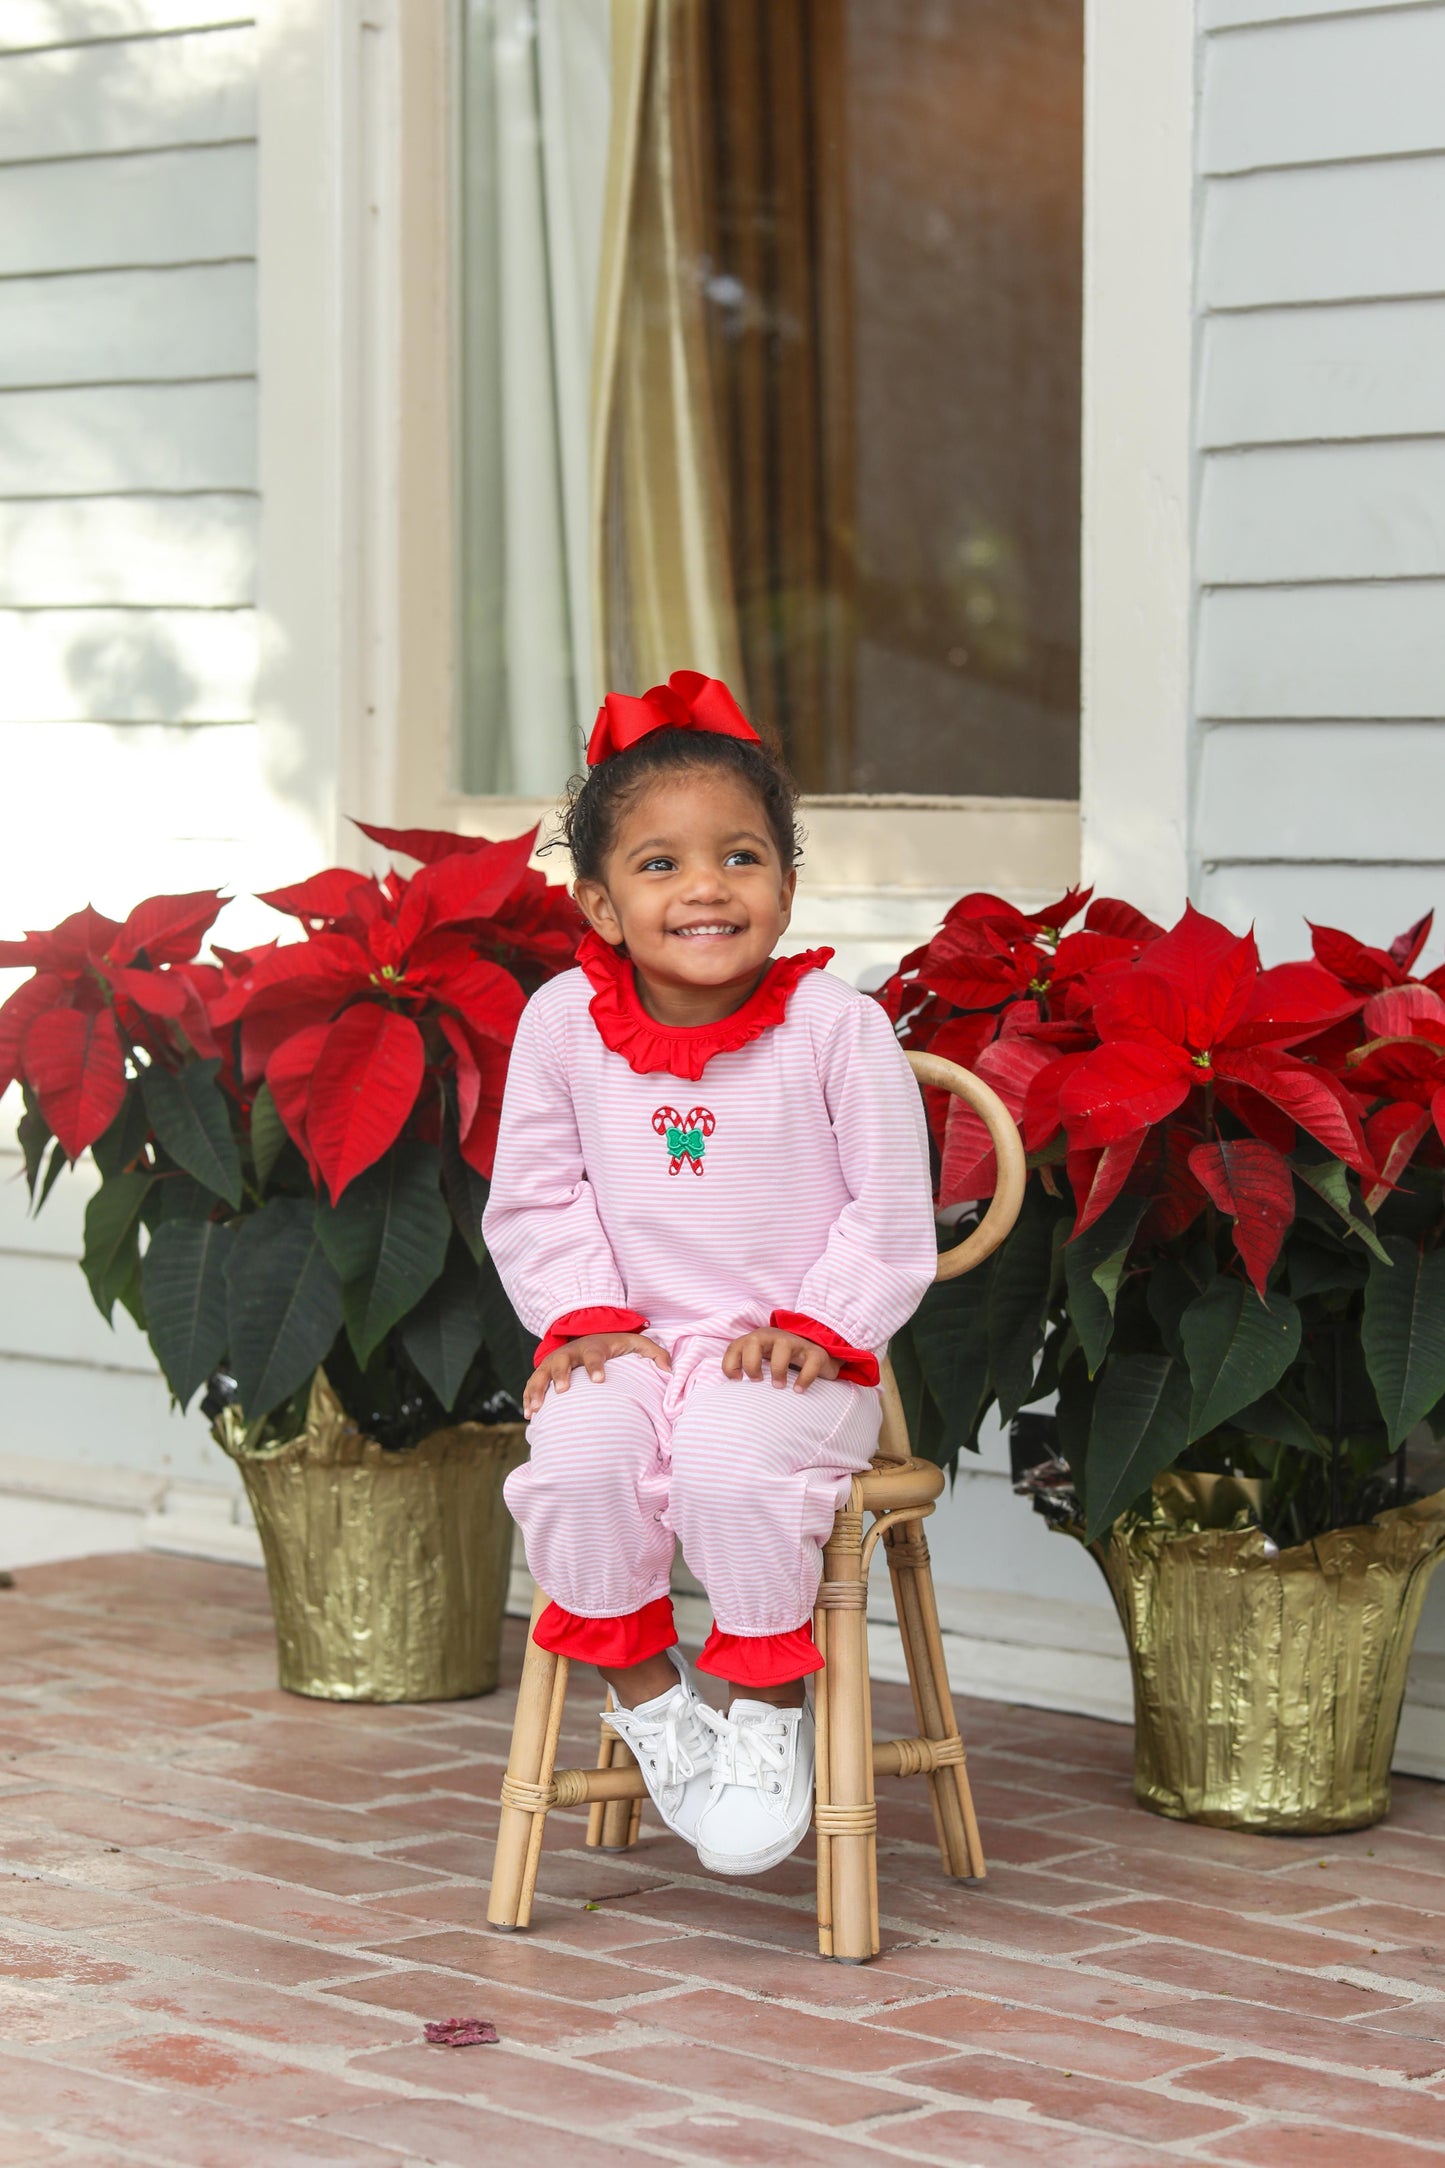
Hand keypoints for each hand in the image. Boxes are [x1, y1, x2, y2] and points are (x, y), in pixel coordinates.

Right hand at [522, 1332, 670, 1417]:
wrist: (588, 1335)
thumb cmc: (615, 1345)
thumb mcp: (636, 1344)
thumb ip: (655, 1354)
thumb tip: (669, 1370)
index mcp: (594, 1346)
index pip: (595, 1355)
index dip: (596, 1366)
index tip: (599, 1380)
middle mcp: (571, 1353)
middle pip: (562, 1361)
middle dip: (561, 1375)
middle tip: (563, 1391)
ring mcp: (555, 1362)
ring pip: (541, 1373)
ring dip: (537, 1390)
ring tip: (535, 1410)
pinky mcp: (545, 1372)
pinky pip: (532, 1383)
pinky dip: (528, 1397)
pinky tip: (529, 1415)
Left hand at [722, 1328, 840, 1391]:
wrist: (816, 1356)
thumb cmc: (781, 1362)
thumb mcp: (761, 1362)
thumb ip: (746, 1368)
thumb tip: (735, 1383)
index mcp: (757, 1340)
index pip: (735, 1346)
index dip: (730, 1364)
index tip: (738, 1381)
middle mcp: (774, 1337)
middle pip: (754, 1341)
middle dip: (751, 1363)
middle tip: (757, 1380)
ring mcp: (795, 1342)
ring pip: (783, 1346)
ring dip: (778, 1369)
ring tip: (779, 1386)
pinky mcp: (815, 1352)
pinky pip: (810, 1362)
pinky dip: (804, 1378)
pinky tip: (799, 1389)